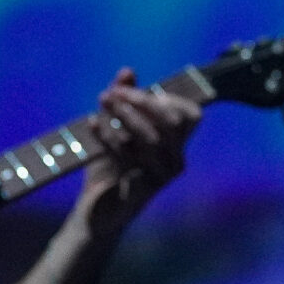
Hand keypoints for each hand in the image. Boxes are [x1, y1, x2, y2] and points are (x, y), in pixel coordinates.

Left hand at [79, 69, 197, 232]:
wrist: (96, 212)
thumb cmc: (110, 167)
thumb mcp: (115, 128)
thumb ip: (124, 99)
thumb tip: (127, 71)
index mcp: (175, 145)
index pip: (192, 116)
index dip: (173, 98)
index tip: (144, 91)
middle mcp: (175, 160)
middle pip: (171, 122)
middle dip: (141, 101)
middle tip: (113, 93)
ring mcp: (161, 177)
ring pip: (150, 138)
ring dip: (123, 115)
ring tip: (103, 101)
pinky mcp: (141, 189)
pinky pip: (126, 155)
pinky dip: (106, 136)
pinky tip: (91, 123)